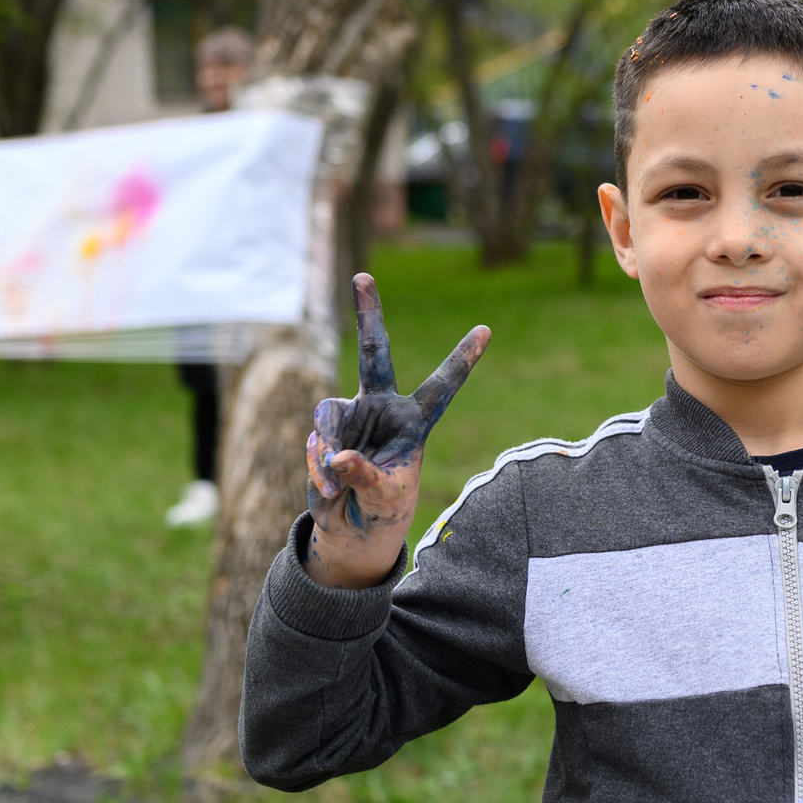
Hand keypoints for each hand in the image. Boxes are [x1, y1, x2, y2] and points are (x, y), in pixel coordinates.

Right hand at [302, 273, 490, 589]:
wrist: (354, 526)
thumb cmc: (383, 510)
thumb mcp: (382, 498)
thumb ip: (362, 476)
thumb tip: (336, 455)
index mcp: (414, 421)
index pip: (442, 387)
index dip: (462, 360)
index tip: (486, 330)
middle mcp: (383, 407)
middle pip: (374, 353)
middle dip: (369, 315)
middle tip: (362, 276)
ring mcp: (352, 415)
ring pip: (328, 416)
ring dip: (327, 452)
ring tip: (335, 489)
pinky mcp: (325, 431)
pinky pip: (316, 441)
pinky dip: (318, 469)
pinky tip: (328, 491)